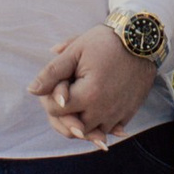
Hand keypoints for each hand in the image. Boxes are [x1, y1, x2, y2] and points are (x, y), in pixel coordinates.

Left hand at [29, 24, 158, 145]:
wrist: (141, 40)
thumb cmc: (106, 42)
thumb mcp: (76, 50)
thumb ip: (52, 73)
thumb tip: (31, 90)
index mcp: (88, 95)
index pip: (55, 110)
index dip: (49, 96)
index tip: (57, 82)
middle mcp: (103, 111)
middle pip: (70, 128)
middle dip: (61, 114)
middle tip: (63, 94)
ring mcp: (117, 115)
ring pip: (89, 133)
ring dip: (79, 122)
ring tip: (76, 103)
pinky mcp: (127, 115)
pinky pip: (108, 131)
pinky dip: (98, 125)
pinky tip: (93, 111)